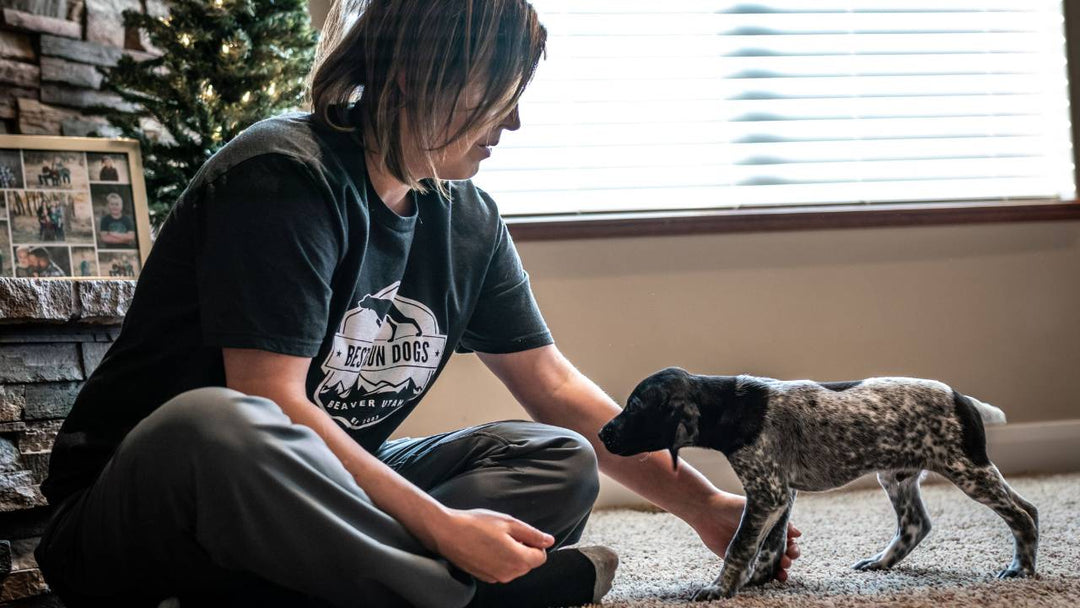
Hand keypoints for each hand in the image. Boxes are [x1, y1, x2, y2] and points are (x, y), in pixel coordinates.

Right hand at [431, 508, 554, 583]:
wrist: (447, 533)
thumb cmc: (476, 525)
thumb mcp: (508, 523)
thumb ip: (532, 534)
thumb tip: (549, 541)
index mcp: (518, 560)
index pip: (541, 557)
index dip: (534, 543)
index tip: (521, 533)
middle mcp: (509, 574)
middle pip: (528, 563)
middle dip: (523, 549)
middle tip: (505, 533)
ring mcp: (495, 577)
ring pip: (514, 567)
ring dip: (510, 554)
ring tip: (493, 539)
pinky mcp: (484, 577)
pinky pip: (500, 569)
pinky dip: (498, 559)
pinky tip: (485, 546)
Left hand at [688, 492, 801, 581]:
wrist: (709, 512)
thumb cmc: (734, 506)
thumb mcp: (760, 511)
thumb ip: (779, 522)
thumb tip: (799, 534)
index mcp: (770, 529)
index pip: (789, 542)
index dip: (794, 548)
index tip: (793, 549)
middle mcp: (763, 542)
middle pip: (782, 556)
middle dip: (788, 560)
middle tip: (786, 561)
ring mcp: (751, 552)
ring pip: (770, 567)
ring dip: (779, 572)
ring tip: (781, 574)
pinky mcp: (738, 561)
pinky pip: (753, 573)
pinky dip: (761, 578)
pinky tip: (766, 579)